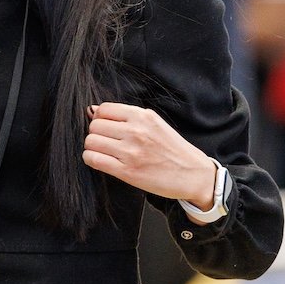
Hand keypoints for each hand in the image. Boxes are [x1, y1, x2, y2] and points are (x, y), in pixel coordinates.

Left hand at [83, 103, 216, 206]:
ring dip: (93, 147)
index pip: (104, 109)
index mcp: (143, 116)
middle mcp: (136, 131)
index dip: (100, 118)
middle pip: (94, 126)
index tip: (106, 127)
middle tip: (106, 142)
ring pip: (91, 142)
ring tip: (104, 152)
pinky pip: (93, 159)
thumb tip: (92, 110)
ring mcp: (130, 151)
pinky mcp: (127, 171)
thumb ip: (127, 116)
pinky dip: (92, 159)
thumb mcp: (154, 123)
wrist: (193, 174)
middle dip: (96, 133)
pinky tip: (102, 161)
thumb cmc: (173, 149)